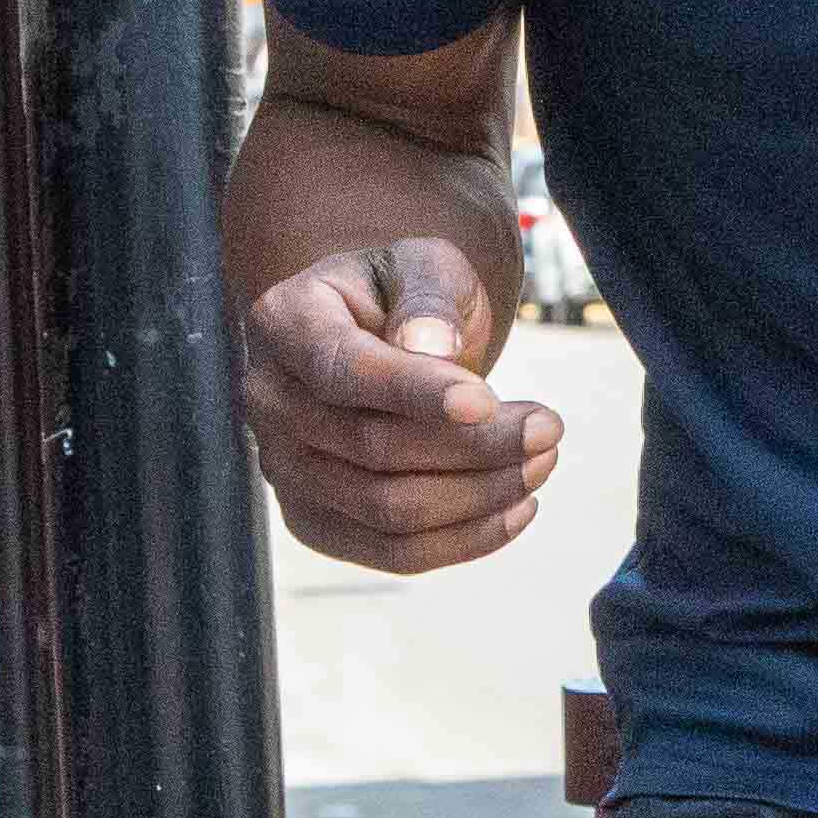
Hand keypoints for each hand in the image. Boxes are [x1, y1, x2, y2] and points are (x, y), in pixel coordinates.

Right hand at [239, 235, 558, 571]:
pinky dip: (463, 541)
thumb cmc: (404, 294)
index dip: (417, 393)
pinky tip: (518, 510)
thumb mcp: (424, 264)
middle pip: (373, 449)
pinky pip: (391, 553)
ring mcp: (283, 467)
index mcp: (284, 322)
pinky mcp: (314, 520)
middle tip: (549, 430)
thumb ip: (428, 296)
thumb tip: (429, 349)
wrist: (378, 333)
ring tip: (542, 463)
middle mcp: (267, 399)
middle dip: (474, 447)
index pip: (345, 371)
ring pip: (386, 511)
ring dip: (479, 496)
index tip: (489, 402)